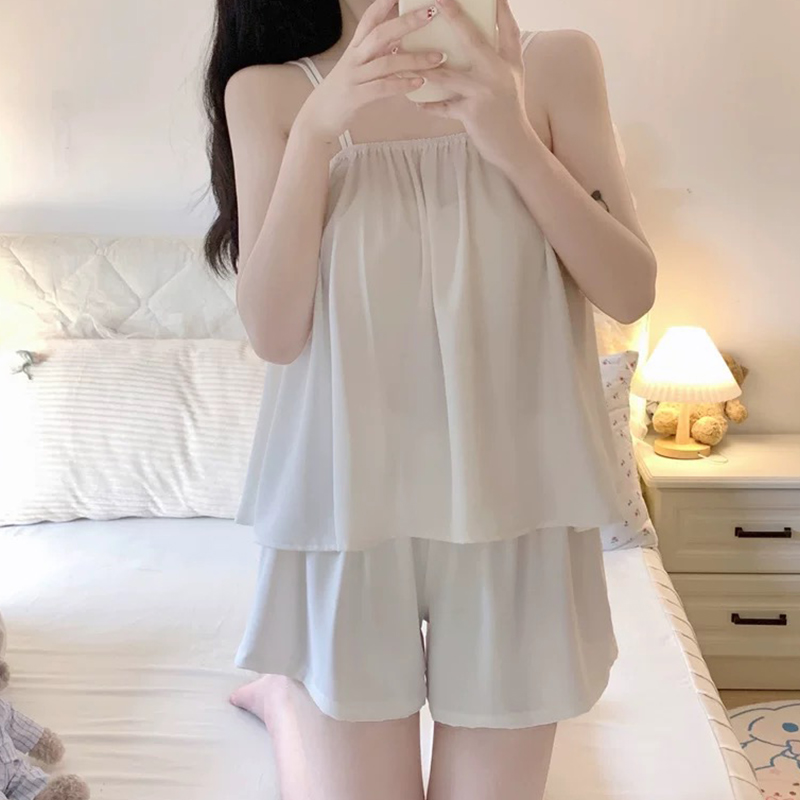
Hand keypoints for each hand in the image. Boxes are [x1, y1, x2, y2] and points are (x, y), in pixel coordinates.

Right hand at [297, 0, 446, 142]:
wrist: (318, 118)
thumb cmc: (343, 93)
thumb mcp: (359, 69)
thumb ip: (377, 56)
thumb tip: (399, 43)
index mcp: (355, 49)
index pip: (370, 18)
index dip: (385, 3)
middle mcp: (354, 58)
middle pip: (381, 33)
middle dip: (407, 22)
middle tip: (431, 13)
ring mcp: (354, 77)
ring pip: (386, 62)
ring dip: (414, 59)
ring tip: (437, 58)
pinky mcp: (356, 97)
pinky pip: (382, 88)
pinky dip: (402, 84)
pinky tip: (419, 84)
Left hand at [417, 0, 534, 165]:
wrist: (516, 147)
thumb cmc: (509, 112)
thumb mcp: (511, 80)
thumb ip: (498, 58)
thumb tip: (478, 38)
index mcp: (510, 61)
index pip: (506, 26)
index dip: (497, 6)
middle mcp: (499, 72)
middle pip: (473, 39)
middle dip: (454, 17)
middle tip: (438, 0)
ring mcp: (485, 92)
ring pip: (448, 74)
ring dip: (425, 67)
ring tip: (405, 57)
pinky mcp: (472, 113)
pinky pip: (443, 106)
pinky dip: (429, 105)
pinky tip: (416, 103)